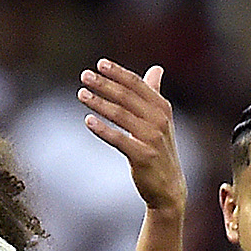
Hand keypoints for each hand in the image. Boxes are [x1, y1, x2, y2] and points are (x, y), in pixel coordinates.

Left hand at [81, 61, 181, 213]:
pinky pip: (119, 139)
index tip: (100, 64)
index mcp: (162, 108)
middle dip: (104, 84)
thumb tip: (156, 68)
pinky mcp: (142, 156)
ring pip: (120, 115)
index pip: (137, 85)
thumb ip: (154, 94)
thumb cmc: (160, 150)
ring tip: (81, 94)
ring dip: (99, 103)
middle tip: (85, 76)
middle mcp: (159, 120)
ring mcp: (151, 138)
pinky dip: (103, 129)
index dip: (118, 73)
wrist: (168, 186)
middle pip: (126, 97)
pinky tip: (88, 121)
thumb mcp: (160, 120)